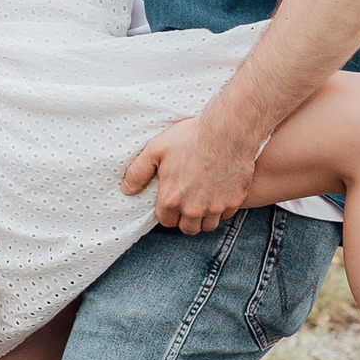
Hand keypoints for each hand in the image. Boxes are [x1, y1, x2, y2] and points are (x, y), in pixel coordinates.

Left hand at [123, 104, 260, 232]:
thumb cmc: (190, 137)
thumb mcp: (155, 149)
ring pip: (208, 226)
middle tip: (187, 203)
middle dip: (185, 219)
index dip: (168, 212)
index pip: (166, 221)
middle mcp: (193, 208)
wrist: (227, 131)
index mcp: (171, 199)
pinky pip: (226, 214)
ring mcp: (215, 206)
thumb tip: (126, 189)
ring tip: (203, 201)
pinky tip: (218, 193)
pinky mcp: (234, 201)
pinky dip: (222, 208)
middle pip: (188, 228)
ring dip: (204, 217)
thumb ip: (138, 172)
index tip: (172, 201)